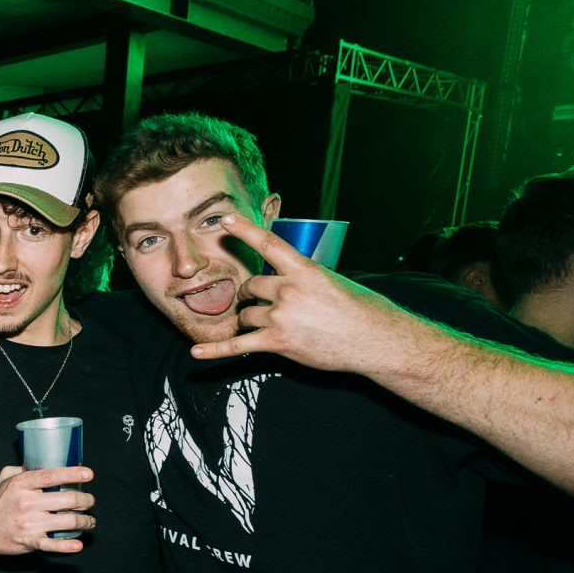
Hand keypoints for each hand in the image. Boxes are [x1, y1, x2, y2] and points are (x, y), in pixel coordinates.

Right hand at [0, 465, 95, 556]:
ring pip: (67, 521)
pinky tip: (78, 544)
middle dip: (86, 500)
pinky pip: (51, 545)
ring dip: (84, 521)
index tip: (89, 474)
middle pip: (67, 499)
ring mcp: (27, 524)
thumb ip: (23, 469)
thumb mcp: (5, 479)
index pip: (52, 475)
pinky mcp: (28, 542)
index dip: (73, 474)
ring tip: (89, 521)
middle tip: (90, 501)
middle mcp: (26, 503)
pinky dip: (66, 546)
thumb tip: (43, 462)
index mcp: (21, 484)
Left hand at [189, 217, 420, 369]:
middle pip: (250, 287)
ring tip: (268, 326)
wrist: (376, 341)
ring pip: (245, 315)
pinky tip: (197, 352)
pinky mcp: (277, 343)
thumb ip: (306, 278)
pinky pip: (238, 346)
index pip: (268, 244)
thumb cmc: (363, 311)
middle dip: (250, 295)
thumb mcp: (334, 281)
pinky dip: (216, 350)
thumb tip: (290, 280)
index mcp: (304, 270)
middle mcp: (288, 290)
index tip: (225, 220)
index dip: (244, 230)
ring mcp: (281, 317)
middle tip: (259, 302)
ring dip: (249, 320)